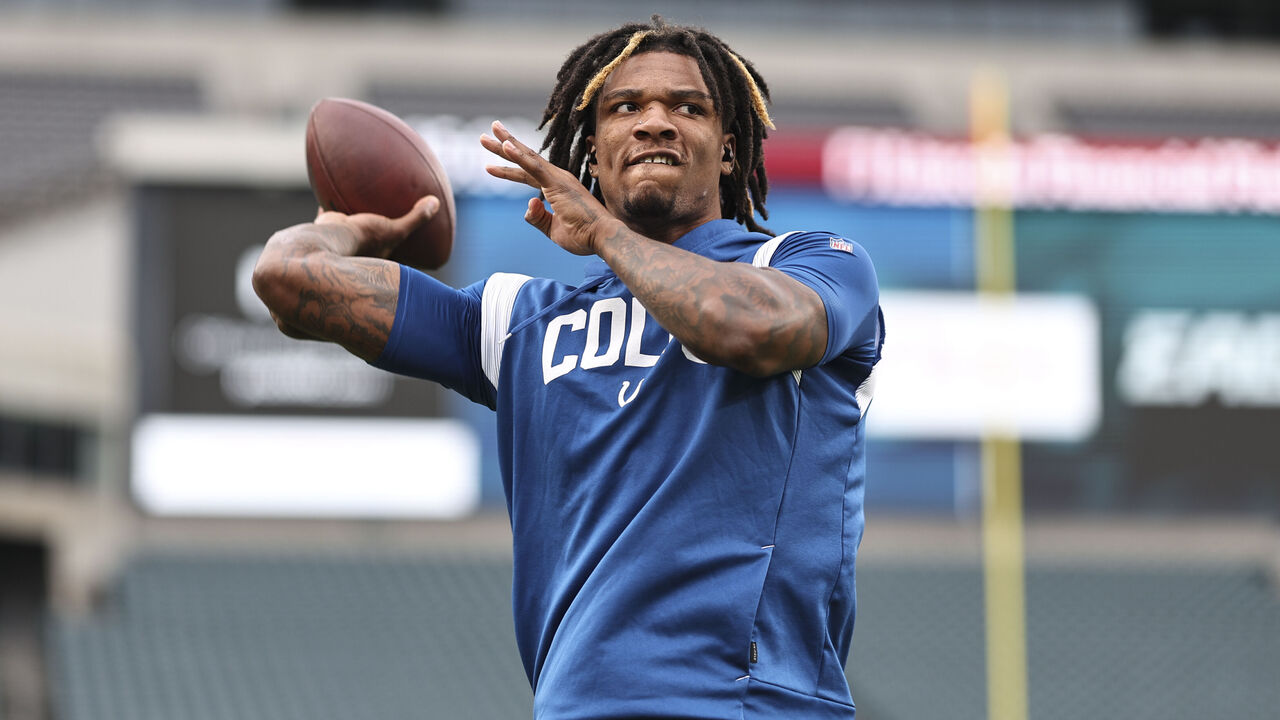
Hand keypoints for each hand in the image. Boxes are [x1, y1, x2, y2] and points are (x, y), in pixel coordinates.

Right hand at [313, 195, 439, 257]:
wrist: (328, 242)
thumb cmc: (364, 241)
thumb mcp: (396, 230)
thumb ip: (415, 218)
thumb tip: (436, 202)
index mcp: (377, 255)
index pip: (393, 248)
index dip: (401, 243)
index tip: (409, 232)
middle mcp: (359, 248)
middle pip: (372, 233)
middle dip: (378, 223)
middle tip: (387, 210)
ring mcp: (343, 238)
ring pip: (351, 220)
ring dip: (355, 210)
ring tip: (362, 195)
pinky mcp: (328, 226)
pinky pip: (330, 209)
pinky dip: (332, 198)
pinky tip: (336, 183)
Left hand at [481, 120, 618, 255]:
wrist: (602, 237)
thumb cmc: (584, 235)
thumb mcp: (553, 230)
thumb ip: (538, 218)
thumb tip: (528, 204)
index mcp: (557, 188)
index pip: (527, 174)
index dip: (508, 169)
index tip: (489, 166)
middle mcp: (557, 178)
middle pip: (525, 160)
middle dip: (503, 146)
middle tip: (484, 136)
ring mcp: (557, 179)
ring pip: (527, 157)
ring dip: (507, 143)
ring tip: (491, 131)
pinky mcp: (557, 183)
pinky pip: (534, 167)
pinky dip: (519, 156)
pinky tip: (505, 145)